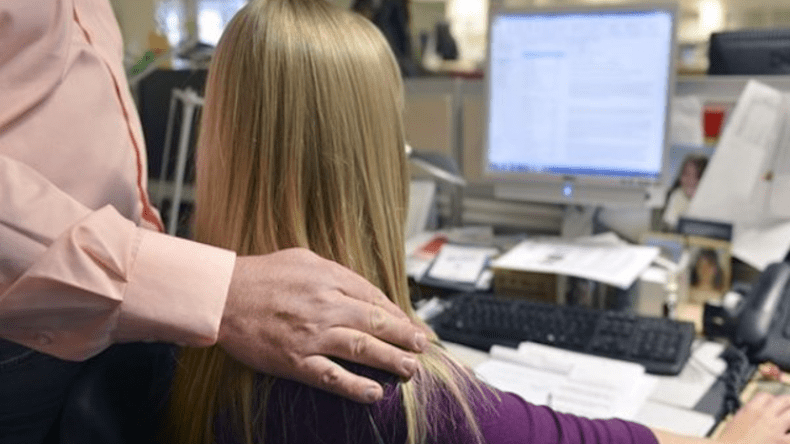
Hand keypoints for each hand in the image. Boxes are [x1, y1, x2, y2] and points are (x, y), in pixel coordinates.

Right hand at [217, 248, 427, 403]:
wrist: (221, 296)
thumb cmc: (260, 275)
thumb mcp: (302, 258)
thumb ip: (334, 271)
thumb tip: (361, 287)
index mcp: (328, 278)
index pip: (373, 297)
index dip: (395, 313)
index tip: (409, 323)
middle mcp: (325, 305)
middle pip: (376, 321)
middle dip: (404, 335)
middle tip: (422, 345)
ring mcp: (312, 334)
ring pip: (362, 348)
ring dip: (391, 360)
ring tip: (410, 368)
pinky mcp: (295, 360)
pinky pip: (332, 376)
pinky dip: (355, 386)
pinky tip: (374, 393)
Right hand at [716, 392, 789, 443]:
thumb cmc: (731, 440)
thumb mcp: (736, 420)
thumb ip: (749, 412)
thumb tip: (758, 408)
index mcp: (752, 408)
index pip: (767, 396)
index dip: (771, 399)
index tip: (773, 405)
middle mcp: (765, 415)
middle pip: (784, 400)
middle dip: (788, 402)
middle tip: (789, 407)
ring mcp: (775, 428)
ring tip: (789, 420)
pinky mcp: (781, 442)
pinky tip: (788, 434)